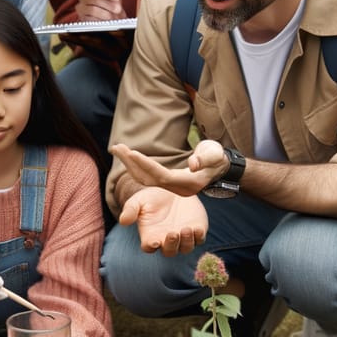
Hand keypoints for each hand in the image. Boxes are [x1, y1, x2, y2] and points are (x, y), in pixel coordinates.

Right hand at [76, 0, 124, 20]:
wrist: (112, 17)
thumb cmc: (112, 4)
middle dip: (108, 5)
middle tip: (118, 9)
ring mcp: (81, 8)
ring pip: (93, 10)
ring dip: (106, 13)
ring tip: (113, 16)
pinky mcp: (82, 18)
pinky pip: (91, 19)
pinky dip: (100, 20)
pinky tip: (106, 20)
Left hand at [112, 142, 226, 195]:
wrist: (220, 168)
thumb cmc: (217, 157)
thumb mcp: (214, 155)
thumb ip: (205, 159)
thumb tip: (193, 165)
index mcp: (188, 184)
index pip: (162, 176)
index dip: (146, 165)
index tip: (131, 153)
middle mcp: (177, 189)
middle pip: (149, 178)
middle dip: (131, 163)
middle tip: (116, 147)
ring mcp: (171, 188)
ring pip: (145, 178)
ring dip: (129, 164)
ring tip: (116, 148)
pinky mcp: (167, 183)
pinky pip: (147, 177)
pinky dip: (135, 166)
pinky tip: (126, 156)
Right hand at [119, 186, 207, 256]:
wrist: (174, 187)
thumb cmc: (153, 196)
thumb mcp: (139, 200)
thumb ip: (131, 210)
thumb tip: (122, 221)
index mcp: (151, 235)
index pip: (149, 247)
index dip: (152, 246)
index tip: (154, 241)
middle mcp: (167, 240)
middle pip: (169, 251)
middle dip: (171, 245)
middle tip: (172, 233)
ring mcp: (183, 237)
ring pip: (186, 248)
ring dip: (186, 241)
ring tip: (186, 229)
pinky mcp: (197, 230)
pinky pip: (199, 239)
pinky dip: (198, 236)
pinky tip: (196, 228)